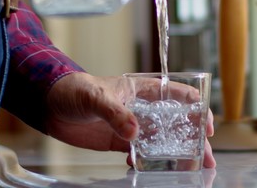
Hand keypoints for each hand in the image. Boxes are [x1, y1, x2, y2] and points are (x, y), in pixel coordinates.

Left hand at [45, 72, 215, 167]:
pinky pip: (141, 151)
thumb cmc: (74, 89)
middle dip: (192, 137)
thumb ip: (115, 113)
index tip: (206, 125)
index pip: (178, 94)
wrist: (50, 104)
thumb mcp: (96, 96)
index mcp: (143, 90)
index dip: (197, 107)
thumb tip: (135, 133)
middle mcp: (142, 108)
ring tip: (188, 167)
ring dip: (175, 152)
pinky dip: (148, 159)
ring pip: (161, 139)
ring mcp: (132, 125)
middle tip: (205, 155)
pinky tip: (151, 166)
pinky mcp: (120, 140)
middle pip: (176, 121)